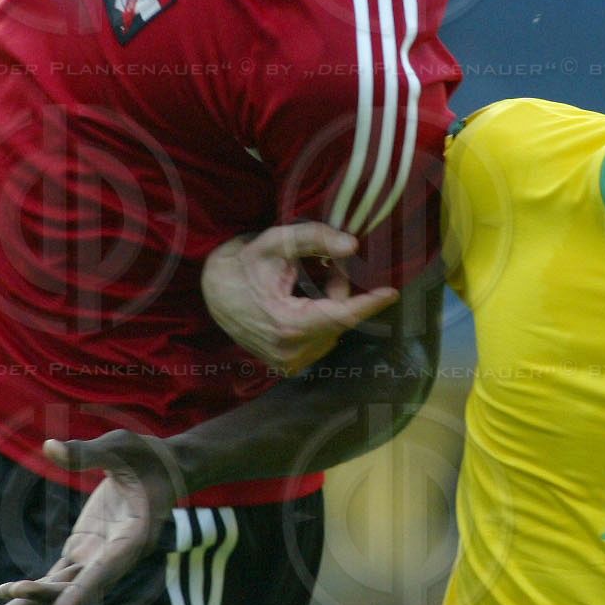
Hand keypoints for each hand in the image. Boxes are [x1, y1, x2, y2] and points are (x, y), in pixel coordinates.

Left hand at [0, 433, 184, 604]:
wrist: (163, 469)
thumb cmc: (147, 455)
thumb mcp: (121, 446)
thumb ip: (87, 452)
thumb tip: (49, 447)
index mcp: (135, 535)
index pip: (106, 569)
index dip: (81, 593)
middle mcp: (117, 555)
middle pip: (79, 585)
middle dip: (46, 596)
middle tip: (10, 600)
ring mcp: (99, 555)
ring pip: (65, 586)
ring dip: (34, 600)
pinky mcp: (85, 550)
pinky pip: (59, 575)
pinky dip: (36, 586)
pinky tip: (7, 593)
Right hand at [203, 223, 399, 372]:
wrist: (213, 290)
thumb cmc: (244, 263)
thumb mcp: (277, 242)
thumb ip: (314, 238)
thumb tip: (352, 245)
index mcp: (288, 325)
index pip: (341, 316)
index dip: (369, 304)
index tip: (391, 293)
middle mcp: (290, 351)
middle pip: (339, 320)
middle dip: (340, 292)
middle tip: (325, 267)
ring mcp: (288, 362)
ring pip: (332, 330)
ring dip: (329, 307)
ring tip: (303, 287)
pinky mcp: (287, 366)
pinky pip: (321, 340)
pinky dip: (319, 321)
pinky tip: (299, 305)